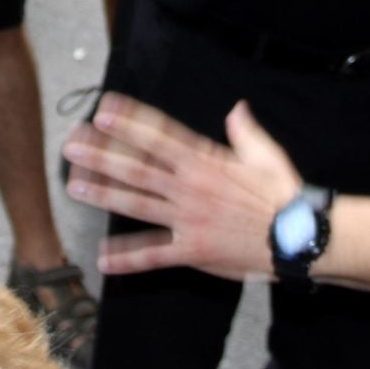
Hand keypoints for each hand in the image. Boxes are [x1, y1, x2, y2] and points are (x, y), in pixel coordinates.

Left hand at [62, 95, 301, 281]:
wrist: (298, 238)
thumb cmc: (284, 194)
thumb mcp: (266, 155)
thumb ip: (245, 131)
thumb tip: (237, 109)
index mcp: (205, 161)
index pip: (160, 136)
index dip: (130, 121)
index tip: (103, 109)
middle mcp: (189, 188)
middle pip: (137, 168)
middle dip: (101, 155)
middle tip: (71, 147)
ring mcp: (188, 220)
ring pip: (137, 205)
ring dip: (104, 195)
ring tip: (75, 187)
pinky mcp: (192, 251)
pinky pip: (154, 255)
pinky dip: (128, 259)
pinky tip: (102, 259)